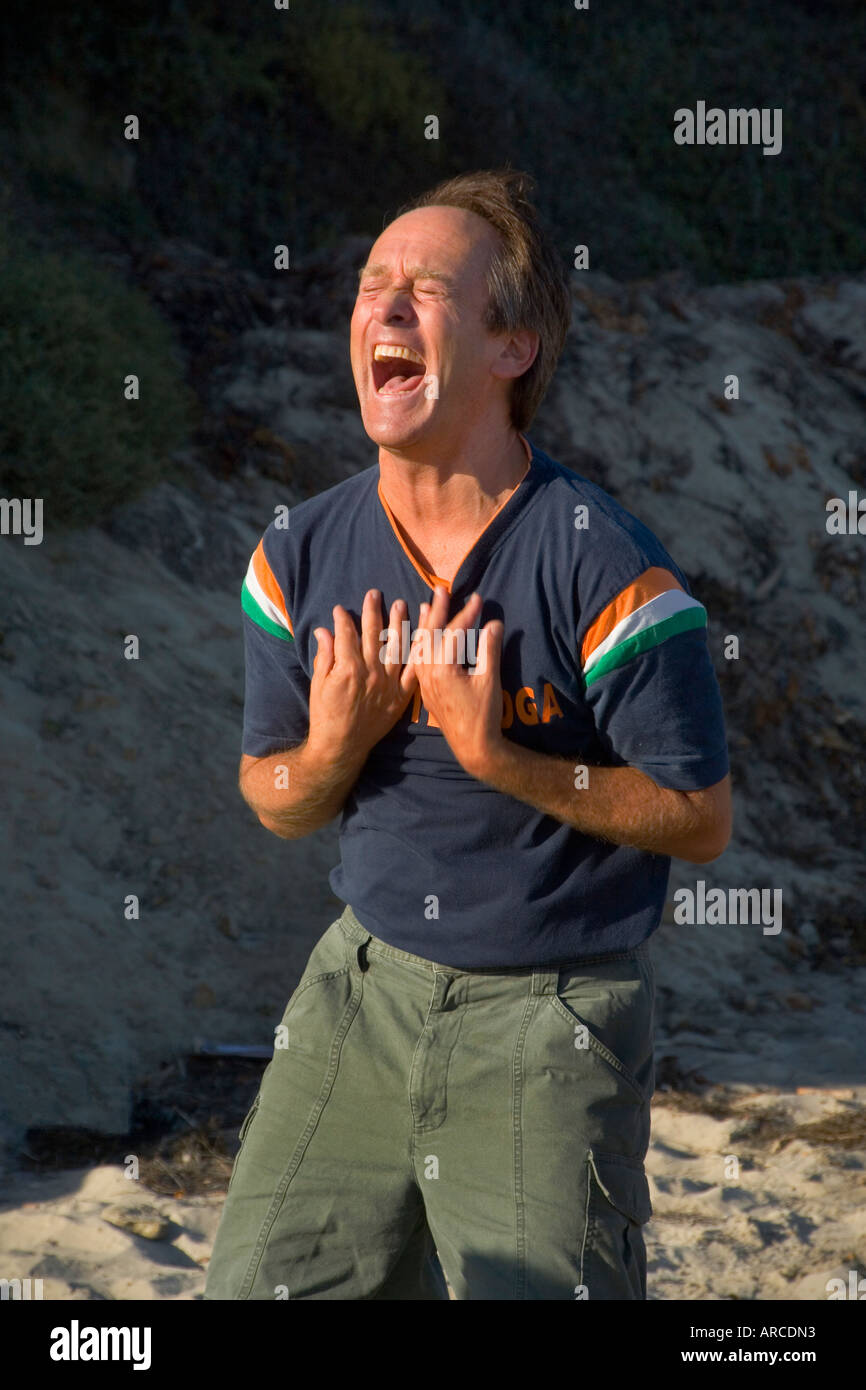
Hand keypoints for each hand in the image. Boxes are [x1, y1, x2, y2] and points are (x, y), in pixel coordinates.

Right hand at [308, 590, 417, 760]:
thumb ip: (325, 656)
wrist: (342, 746)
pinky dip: (419, 652)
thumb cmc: (326, 716)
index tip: (340, 609)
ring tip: (401, 605)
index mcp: (347, 669)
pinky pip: (414, 670)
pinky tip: (423, 636)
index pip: (346, 635)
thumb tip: (324, 630)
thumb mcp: (318, 684)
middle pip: (372, 635)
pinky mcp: (401, 696)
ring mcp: (388, 684)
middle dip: (372, 612)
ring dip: (399, 624)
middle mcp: (370, 673)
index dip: (343, 619)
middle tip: (374, 594)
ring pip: (396, 647)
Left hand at [408, 585, 504, 778]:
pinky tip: (421, 639)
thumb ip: (489, 650)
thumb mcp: (489, 680)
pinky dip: (419, 645)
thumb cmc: (483, 715)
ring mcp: (424, 681)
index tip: (477, 598)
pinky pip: (417, 660)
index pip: (453, 633)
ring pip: (420, 647)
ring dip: (424, 626)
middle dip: (437, 611)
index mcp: (442, 668)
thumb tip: (494, 623)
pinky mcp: (425, 689)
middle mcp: (428, 673)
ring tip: (424, 606)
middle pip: (430, 635)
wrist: (472, 747)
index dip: (466, 614)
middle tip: (442, 590)